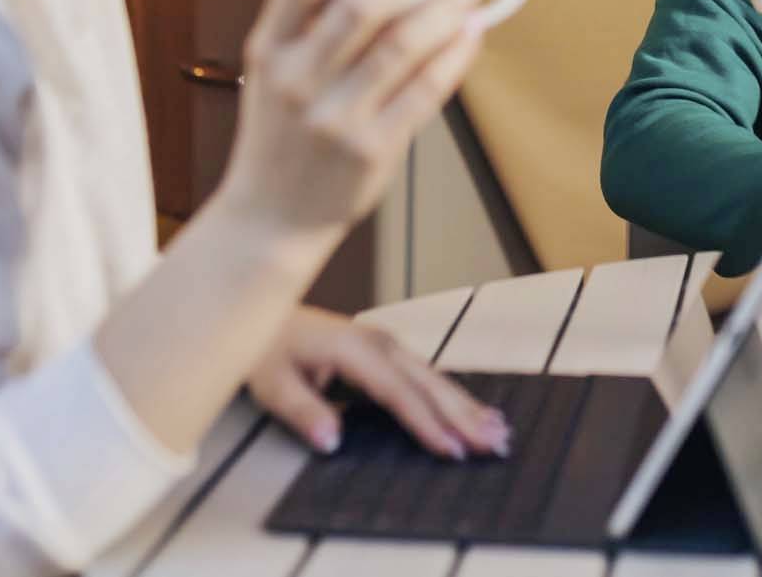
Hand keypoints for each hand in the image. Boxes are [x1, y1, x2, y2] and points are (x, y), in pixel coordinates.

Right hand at [218, 0, 492, 236]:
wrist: (268, 219)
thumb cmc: (278, 133)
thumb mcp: (270, 73)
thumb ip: (309, 26)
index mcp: (266, 50)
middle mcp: (297, 80)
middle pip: (361, 6)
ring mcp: (335, 118)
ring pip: (402, 46)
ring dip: (447, 4)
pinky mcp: (372, 149)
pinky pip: (425, 90)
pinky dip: (455, 54)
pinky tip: (474, 28)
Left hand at [250, 306, 510, 459]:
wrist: (262, 311)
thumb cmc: (265, 348)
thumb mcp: (272, 383)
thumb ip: (303, 411)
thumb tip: (332, 441)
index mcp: (355, 350)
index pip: (398, 393)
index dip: (426, 424)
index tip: (452, 450)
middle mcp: (379, 343)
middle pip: (429, 383)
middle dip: (464, 415)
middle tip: (496, 444)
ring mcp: (385, 343)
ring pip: (434, 377)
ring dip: (467, 405)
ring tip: (499, 431)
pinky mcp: (385, 349)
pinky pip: (425, 374)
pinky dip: (452, 395)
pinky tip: (472, 410)